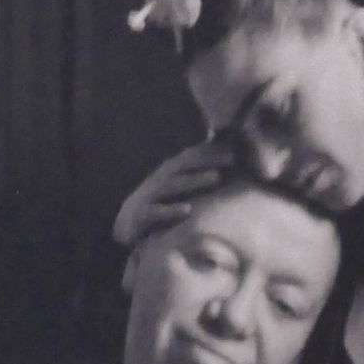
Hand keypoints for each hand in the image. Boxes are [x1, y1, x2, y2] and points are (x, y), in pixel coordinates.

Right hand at [112, 141, 236, 247]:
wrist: (127, 223)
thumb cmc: (158, 201)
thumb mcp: (174, 182)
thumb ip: (191, 167)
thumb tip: (212, 141)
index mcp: (169, 171)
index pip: (191, 156)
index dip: (211, 150)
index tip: (235, 148)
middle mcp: (160, 179)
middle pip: (185, 165)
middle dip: (208, 160)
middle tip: (232, 158)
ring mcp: (150, 196)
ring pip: (174, 185)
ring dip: (195, 180)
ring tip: (216, 177)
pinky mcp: (142, 215)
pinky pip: (157, 212)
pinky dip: (172, 211)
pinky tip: (188, 210)